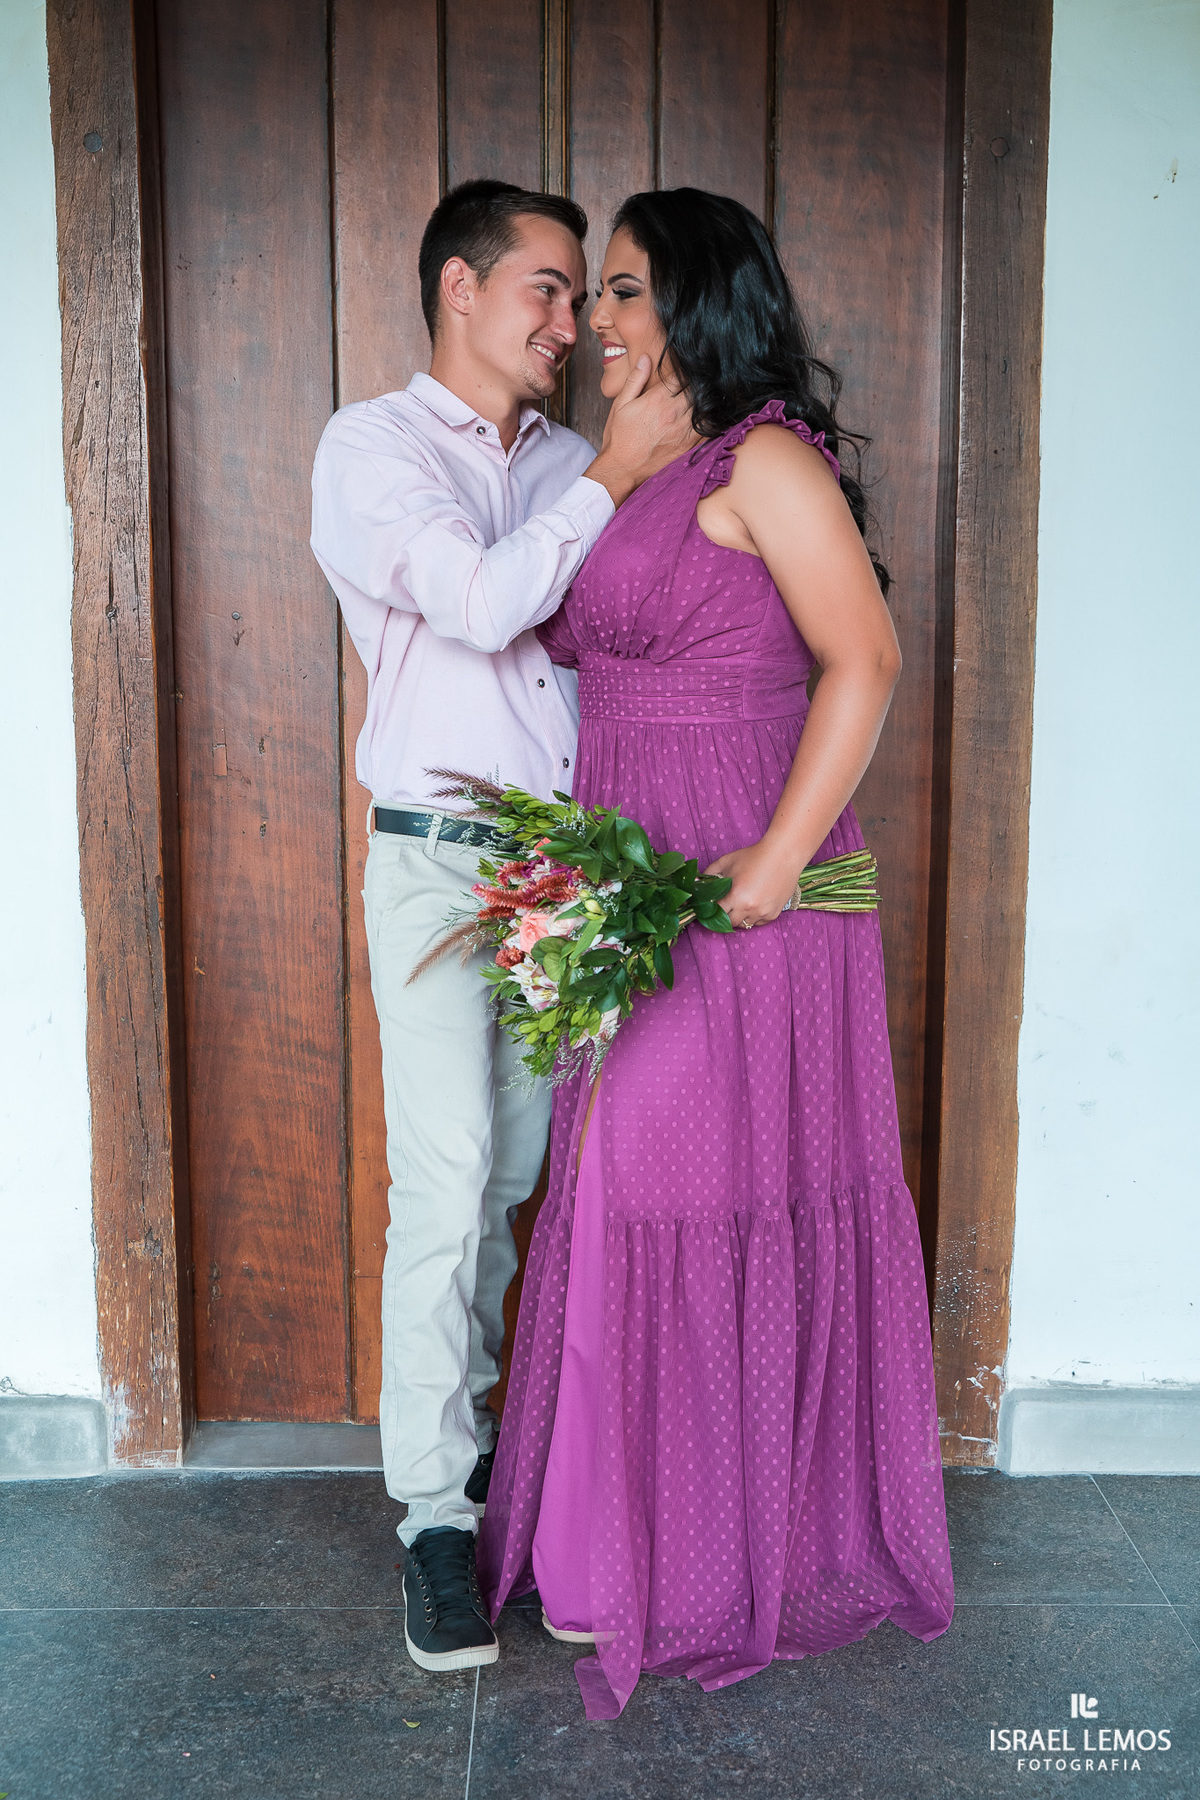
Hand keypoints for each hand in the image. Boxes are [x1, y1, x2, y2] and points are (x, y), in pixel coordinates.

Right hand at [585, 356, 695, 505]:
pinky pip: (707, 428)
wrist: (622, 470)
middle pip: (697, 389)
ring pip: (705, 407)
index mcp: (657, 399)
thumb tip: (645, 358)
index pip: (681, 375)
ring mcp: (683, 431)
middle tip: (702, 377)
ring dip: (706, 399)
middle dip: (699, 382)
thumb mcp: (621, 404)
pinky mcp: (688, 446)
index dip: (686, 368)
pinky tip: (710, 413)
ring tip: (709, 392)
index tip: (688, 365)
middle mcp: (673, 414)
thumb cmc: (619, 438)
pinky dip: (711, 419)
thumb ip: (635, 379)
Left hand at [703, 839, 804, 929]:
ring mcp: (763, 912)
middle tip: (724, 906)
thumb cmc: (754, 856)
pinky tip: (754, 904)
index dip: (711, 911)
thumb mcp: (727, 861)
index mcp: (735, 896)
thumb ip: (709, 873)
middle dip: (724, 916)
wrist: (783, 855)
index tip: (710, 907)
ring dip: (740, 917)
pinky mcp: (773, 914)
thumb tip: (698, 883)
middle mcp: (749, 908)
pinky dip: (754, 917)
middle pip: (729, 923)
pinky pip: (759, 923)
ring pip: (744, 925)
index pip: (716, 913)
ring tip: (740, 904)